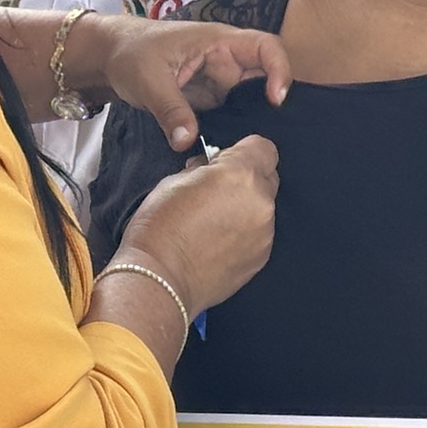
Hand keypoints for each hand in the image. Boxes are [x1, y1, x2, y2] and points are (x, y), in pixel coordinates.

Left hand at [77, 14, 290, 152]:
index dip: (280, 70)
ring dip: (255, 121)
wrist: (109, 56)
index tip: (276, 99)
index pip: (266, 47)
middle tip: (269, 134)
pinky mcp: (210, 99)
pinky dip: (236, 130)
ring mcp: (219, 81)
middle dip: (272, 104)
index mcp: (219, 42)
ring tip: (253, 147)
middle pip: (265, 78)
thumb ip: (170, 110)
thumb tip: (188, 142)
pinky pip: (232, 114)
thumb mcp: (148, 80)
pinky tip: (234, 149)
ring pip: (251, 101)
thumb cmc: (130, 52)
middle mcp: (226, 60)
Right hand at [114, 136, 277, 313]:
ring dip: (245, 208)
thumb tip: (210, 168)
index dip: (243, 152)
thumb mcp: (174, 180)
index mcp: (241, 174)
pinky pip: (258, 234)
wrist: (159, 280)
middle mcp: (260, 201)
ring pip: (263, 207)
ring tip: (212, 223)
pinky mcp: (260, 258)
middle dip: (246, 179)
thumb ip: (204, 169)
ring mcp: (264, 233)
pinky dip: (243, 233)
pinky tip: (215, 242)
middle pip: (267, 177)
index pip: (263, 147)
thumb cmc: (159, 228)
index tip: (225, 161)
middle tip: (215, 192)